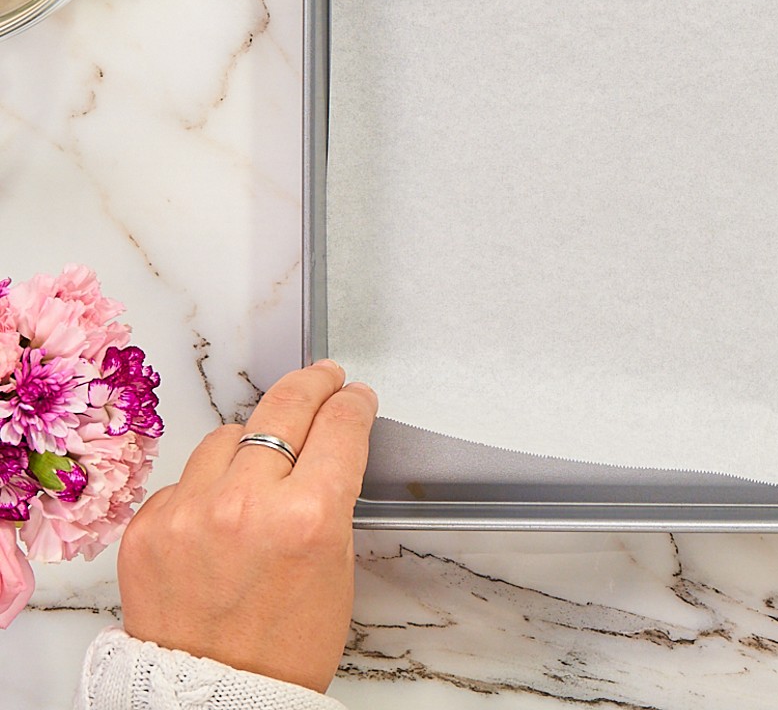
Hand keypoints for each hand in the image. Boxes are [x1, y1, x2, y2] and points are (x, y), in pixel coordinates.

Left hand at [118, 360, 377, 691]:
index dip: (353, 402)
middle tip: (323, 378)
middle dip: (312, 384)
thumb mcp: (336, 563)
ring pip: (228, 433)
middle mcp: (246, 505)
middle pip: (285, 405)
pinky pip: (185, 478)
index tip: (353, 396)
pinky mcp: (147, 527)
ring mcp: (189, 513)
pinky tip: (219, 515)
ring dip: (251, 441)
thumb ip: (328, 494)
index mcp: (308, 517)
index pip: (340, 424)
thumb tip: (325, 443)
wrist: (214, 698)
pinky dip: (206, 487)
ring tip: (264, 464)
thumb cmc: (286, 645)